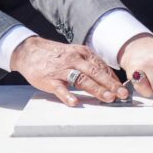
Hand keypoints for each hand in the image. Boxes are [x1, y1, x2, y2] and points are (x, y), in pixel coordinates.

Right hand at [9, 36, 126, 105]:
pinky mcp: (50, 79)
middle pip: (96, 72)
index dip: (113, 79)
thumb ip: (89, 65)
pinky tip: (74, 102)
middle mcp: (74, 59)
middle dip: (111, 84)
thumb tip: (108, 78)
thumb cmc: (55, 55)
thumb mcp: (75, 54)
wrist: (29, 51)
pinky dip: (67, 95)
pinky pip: (60, 88)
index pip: (102, 67)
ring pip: (82, 79)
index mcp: (83, 53)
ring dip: (96, 89)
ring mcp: (62, 69)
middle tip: (122, 94)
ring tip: (108, 98)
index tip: (123, 89)